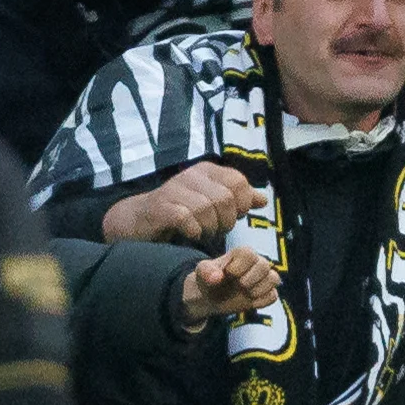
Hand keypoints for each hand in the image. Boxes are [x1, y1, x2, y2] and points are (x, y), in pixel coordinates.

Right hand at [101, 162, 264, 247]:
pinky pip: (187, 219)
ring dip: (210, 228)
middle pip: (226, 198)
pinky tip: (191, 234)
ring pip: (207, 209)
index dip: (242, 204)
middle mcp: (191, 175)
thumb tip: (262, 200)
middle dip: (227, 220)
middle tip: (217, 229)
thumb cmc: (183, 212)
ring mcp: (174, 189)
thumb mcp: (214, 203)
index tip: (234, 215)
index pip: (239, 182)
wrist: (141, 220)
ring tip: (204, 232)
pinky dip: (194, 230)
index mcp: (207, 171)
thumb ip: (238, 201)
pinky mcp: (161, 207)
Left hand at [177, 247, 280, 329]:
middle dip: (249, 280)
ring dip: (258, 290)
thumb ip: (206, 271)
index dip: (239, 267)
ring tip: (246, 293)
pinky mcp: (267, 292)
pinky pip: (273, 296)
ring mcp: (264, 278)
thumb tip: (218, 277)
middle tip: (239, 285)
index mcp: (242, 254)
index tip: (228, 274)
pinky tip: (250, 302)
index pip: (249, 254)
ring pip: (273, 279)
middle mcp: (256, 263)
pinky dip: (261, 301)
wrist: (212, 297)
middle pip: (264, 266)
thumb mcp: (202, 273)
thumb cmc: (208, 280)